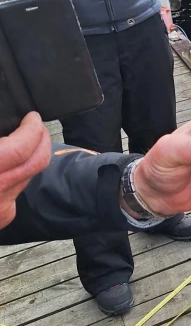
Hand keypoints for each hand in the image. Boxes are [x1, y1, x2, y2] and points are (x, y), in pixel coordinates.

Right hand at [0, 113, 50, 227]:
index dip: (33, 129)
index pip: (22, 149)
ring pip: (28, 175)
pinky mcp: (4, 216)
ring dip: (31, 156)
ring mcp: (3, 208)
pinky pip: (18, 190)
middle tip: (36, 126)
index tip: (32, 117)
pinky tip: (9, 166)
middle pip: (36, 162)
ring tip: (23, 140)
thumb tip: (6, 125)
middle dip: (42, 139)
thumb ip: (1, 142)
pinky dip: (18, 174)